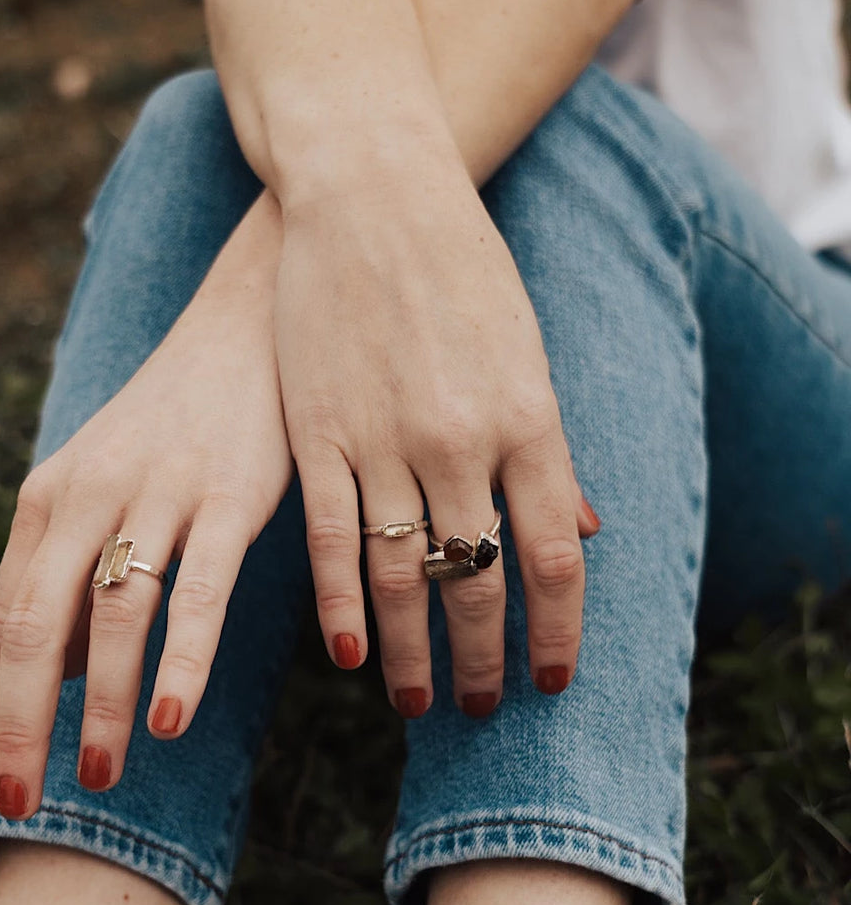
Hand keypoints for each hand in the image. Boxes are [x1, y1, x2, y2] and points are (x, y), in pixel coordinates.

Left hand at [0, 197, 291, 817]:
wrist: (247, 325)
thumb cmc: (173, 422)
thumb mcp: (101, 485)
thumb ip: (69, 571)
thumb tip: (50, 675)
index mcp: (50, 497)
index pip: (10, 621)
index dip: (5, 707)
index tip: (15, 778)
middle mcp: (88, 495)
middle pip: (36, 628)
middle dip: (25, 726)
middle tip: (27, 803)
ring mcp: (157, 494)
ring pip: (112, 618)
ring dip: (100, 706)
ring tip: (99, 775)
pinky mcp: (226, 497)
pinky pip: (197, 595)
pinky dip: (178, 662)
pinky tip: (167, 719)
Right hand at [273, 145, 598, 718]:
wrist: (376, 195)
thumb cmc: (465, 272)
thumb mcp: (528, 357)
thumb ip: (551, 453)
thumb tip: (585, 534)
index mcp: (528, 421)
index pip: (553, 558)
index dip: (557, 631)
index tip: (552, 680)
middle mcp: (460, 441)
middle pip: (478, 581)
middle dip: (483, 658)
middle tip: (478, 709)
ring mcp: (384, 438)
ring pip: (400, 574)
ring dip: (412, 651)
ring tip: (417, 702)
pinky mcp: (318, 430)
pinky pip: (329, 537)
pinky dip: (338, 605)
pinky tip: (348, 654)